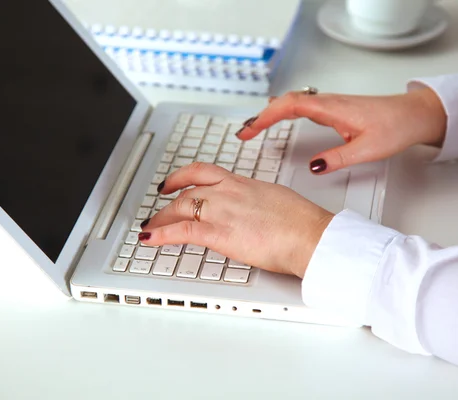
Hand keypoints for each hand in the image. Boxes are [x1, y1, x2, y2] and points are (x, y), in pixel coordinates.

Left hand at [138, 163, 333, 278]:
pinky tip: (149, 238)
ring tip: (150, 228)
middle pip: (186, 192)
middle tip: (157, 212)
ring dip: (160, 219)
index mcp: (242, 183)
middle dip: (167, 204)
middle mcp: (228, 192)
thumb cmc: (301, 222)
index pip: (203, 173)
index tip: (172, 182)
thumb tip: (251, 210)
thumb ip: (256, 202)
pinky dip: (160, 233)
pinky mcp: (218, 232)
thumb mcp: (275, 200)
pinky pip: (180, 230)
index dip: (181, 176)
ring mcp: (221, 210)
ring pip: (179, 208)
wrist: (308, 235)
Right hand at [236, 87, 446, 173]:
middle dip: (261, 116)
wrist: (413, 114)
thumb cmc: (395, 126)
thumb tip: (313, 168)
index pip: (289, 106)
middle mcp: (328, 103)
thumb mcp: (367, 149)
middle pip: (285, 102)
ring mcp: (330, 104)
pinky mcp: (333, 109)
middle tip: (243, 133)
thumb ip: (338, 158)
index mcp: (332, 109)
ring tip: (253, 128)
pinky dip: (283, 111)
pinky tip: (279, 117)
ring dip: (270, 112)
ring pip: (292, 102)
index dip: (266, 117)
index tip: (250, 130)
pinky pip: (301, 105)